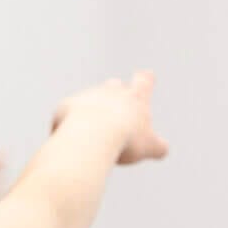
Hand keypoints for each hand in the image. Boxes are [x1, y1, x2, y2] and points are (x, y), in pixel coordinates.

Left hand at [50, 71, 166, 165]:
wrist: (92, 136)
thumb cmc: (125, 140)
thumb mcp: (150, 147)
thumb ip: (158, 147)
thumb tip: (161, 150)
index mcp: (135, 97)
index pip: (144, 81)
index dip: (146, 80)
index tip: (146, 77)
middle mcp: (111, 91)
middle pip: (114, 85)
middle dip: (115, 94)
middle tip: (115, 110)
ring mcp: (87, 96)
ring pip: (89, 98)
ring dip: (90, 111)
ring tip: (91, 132)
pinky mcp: (66, 106)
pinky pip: (67, 115)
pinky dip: (69, 126)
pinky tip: (70, 143)